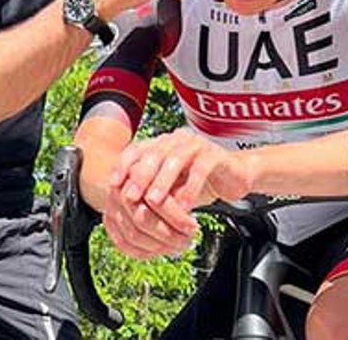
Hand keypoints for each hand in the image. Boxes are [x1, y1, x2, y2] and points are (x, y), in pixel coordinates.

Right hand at [101, 181, 193, 259]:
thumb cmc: (166, 176)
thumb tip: (190, 216)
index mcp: (136, 172)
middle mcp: (118, 189)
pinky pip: (123, 244)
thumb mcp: (175, 177)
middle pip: (142, 220)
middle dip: (169, 234)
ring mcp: (111, 206)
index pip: (155, 200)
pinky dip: (144, 252)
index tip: (193, 226)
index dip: (176, 217)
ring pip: (133, 235)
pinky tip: (161, 250)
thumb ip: (181, 191)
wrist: (141, 174)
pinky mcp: (108, 222)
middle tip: (188, 239)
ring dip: (160, 246)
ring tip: (179, 245)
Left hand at [111, 129, 253, 231]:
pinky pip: (200, 169)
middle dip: (139, 175)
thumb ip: (150, 189)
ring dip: (162, 182)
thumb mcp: (169, 186)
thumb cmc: (197, 182)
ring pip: (175, 159)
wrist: (233, 176)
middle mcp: (177, 140)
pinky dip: (190, 189)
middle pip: (153, 153)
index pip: (136, 149)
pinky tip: (184, 207)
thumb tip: (123, 204)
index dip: (122, 166)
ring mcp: (197, 144)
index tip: (113, 185)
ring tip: (154, 202)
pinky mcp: (215, 155)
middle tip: (130, 196)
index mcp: (162, 144)